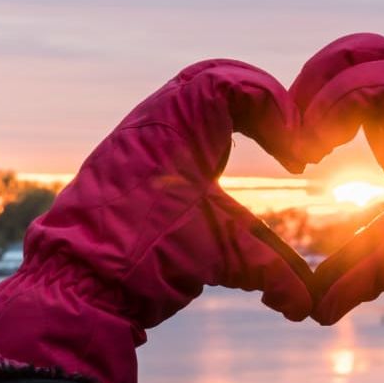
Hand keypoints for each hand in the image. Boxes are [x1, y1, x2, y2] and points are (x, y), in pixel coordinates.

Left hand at [0, 59, 314, 382]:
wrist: (74, 282)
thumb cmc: (146, 257)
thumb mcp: (222, 257)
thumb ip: (275, 272)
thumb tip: (309, 305)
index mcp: (178, 124)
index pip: (235, 82)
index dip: (277, 107)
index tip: (293, 154)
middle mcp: (153, 122)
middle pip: (213, 77)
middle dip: (258, 102)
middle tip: (284, 138)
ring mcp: (135, 139)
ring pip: (190, 100)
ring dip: (232, 118)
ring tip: (263, 148)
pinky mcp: (124, 162)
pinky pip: (171, 126)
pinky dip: (205, 137)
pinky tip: (218, 174)